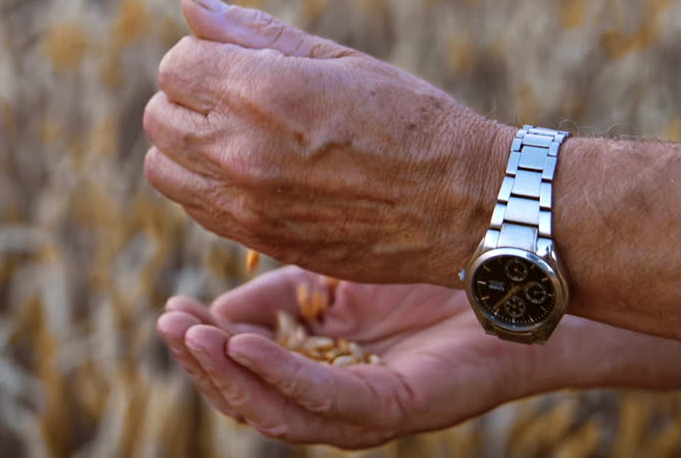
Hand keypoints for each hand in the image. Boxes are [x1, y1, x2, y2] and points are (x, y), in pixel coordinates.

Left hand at [143, 0, 511, 284]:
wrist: (463, 205)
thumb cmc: (410, 119)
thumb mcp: (336, 58)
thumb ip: (252, 31)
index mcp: (261, 93)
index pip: (175, 64)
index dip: (203, 57)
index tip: (240, 63)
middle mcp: (241, 151)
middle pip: (158, 115)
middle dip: (189, 97)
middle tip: (240, 97)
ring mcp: (245, 203)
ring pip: (162, 167)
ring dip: (187, 145)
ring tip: (240, 136)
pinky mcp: (256, 240)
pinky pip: (193, 207)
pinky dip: (204, 185)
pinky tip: (250, 172)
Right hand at [156, 267, 567, 447]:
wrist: (513, 271)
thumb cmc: (430, 268)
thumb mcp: (334, 273)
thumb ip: (281, 292)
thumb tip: (216, 311)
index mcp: (320, 365)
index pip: (245, 369)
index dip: (203, 343)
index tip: (168, 308)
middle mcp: (337, 397)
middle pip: (250, 398)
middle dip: (202, 364)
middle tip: (167, 325)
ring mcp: (366, 409)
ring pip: (276, 412)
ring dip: (225, 376)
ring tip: (189, 337)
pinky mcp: (395, 408)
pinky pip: (323, 399)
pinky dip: (276, 375)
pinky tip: (240, 344)